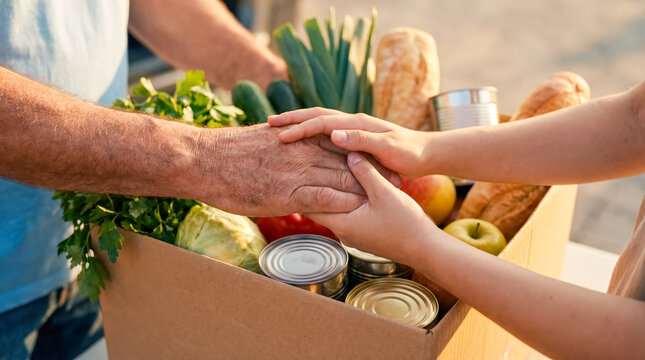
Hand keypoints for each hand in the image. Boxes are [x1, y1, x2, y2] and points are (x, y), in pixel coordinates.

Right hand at [192, 124, 398, 216]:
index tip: (381, 160)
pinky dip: (343, 203)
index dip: (362, 152)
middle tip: (397, 179)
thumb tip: (289, 144)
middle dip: (373, 170)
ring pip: (341, 178)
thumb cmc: (228, 154)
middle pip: (347, 160)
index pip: (339, 143)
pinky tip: (360, 211)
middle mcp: (303, 152)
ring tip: (389, 197)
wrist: (205, 161)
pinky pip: (323, 197)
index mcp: (298, 138)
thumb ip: (282, 142)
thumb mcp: (261, 141)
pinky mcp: (288, 192)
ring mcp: (297, 172)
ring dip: (367, 188)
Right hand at [268, 108, 432, 176]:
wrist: (426, 154)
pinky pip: (326, 135)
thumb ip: (362, 141)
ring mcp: (352, 130)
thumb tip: (334, 133)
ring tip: (278, 130)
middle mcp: (352, 123)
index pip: (322, 121)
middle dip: (292, 119)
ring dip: (298, 125)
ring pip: (319, 124)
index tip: (281, 135)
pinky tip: (300, 143)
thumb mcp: (388, 148)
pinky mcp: (354, 139)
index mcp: (357, 123)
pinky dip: (310, 135)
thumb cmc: (409, 153)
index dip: (300, 128)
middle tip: (268, 124)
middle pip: (315, 116)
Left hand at [306, 152, 437, 265]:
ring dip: (335, 194)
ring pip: (337, 211)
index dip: (304, 187)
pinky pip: (350, 217)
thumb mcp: (384, 192)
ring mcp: (354, 236)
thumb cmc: (405, 223)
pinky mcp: (365, 236)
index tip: (300, 170)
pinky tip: (353, 188)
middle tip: (310, 167)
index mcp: (342, 224)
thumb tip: (349, 153)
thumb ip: (365, 172)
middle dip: (318, 188)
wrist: (426, 249)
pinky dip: (348, 202)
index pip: (310, 205)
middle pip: (322, 208)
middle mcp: (343, 233)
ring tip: (329, 173)